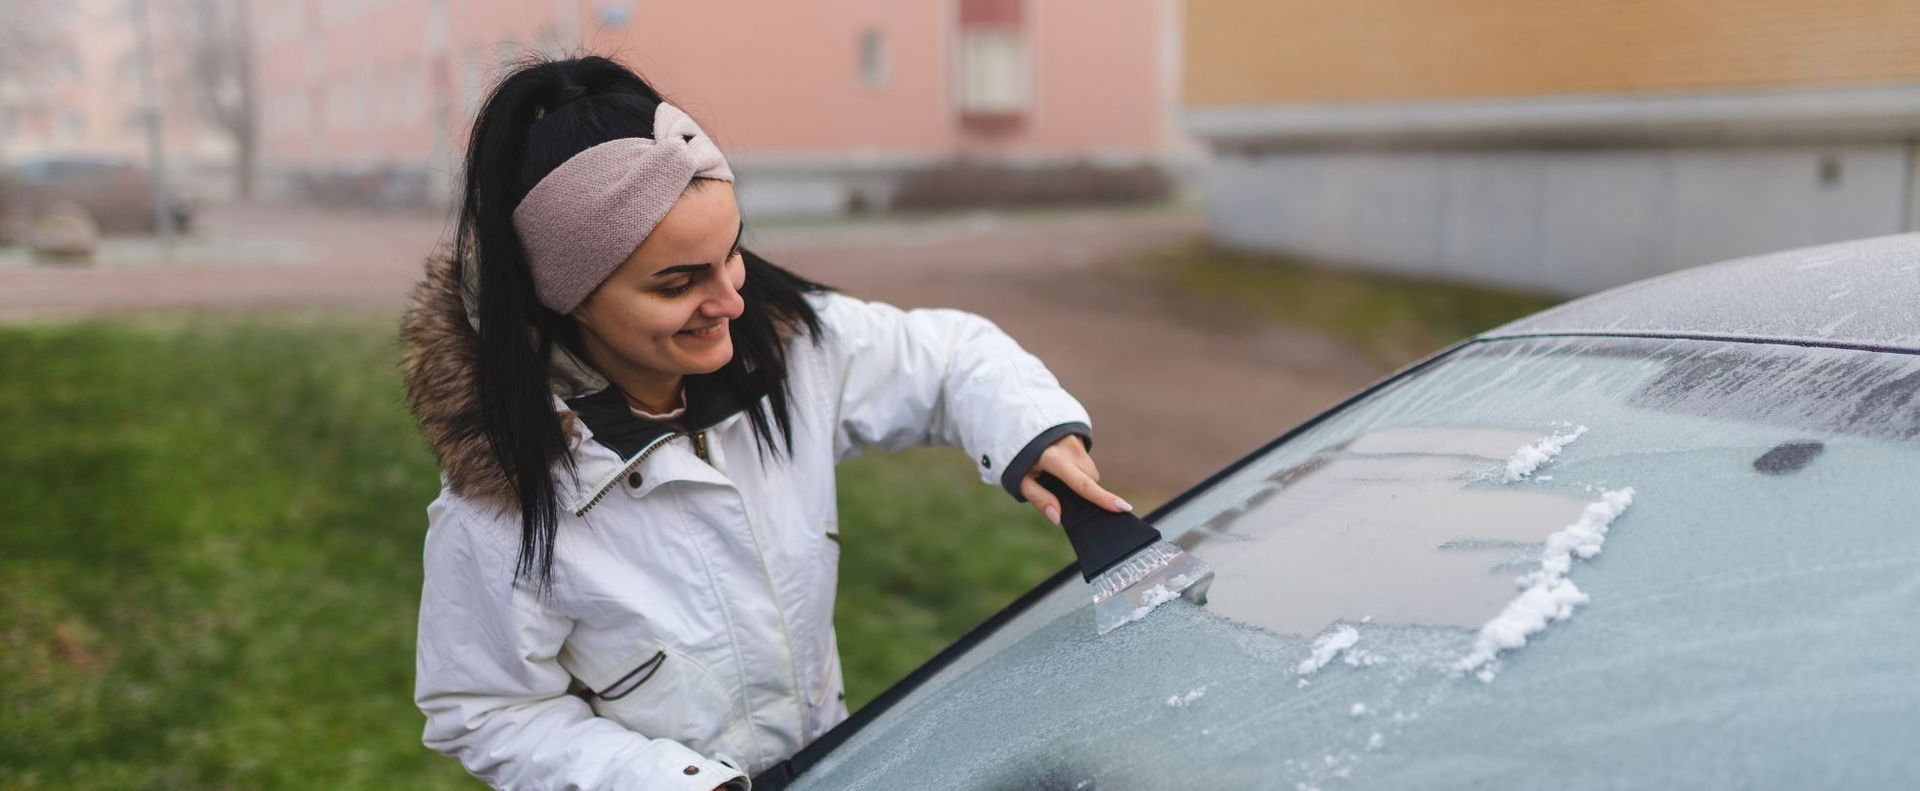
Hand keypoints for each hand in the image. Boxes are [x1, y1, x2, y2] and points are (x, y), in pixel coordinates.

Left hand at [1017, 434, 1131, 525]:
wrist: (1020, 424)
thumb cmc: (1019, 458)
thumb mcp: (1020, 480)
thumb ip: (1039, 499)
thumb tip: (1058, 518)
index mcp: (1053, 459)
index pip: (1082, 484)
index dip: (1103, 498)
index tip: (1123, 507)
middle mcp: (1068, 448)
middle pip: (1090, 479)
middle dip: (1083, 490)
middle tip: (1061, 489)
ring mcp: (1076, 440)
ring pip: (1090, 470)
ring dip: (1081, 478)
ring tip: (1058, 474)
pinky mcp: (1079, 437)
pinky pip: (1086, 461)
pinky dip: (1078, 468)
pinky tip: (1061, 464)